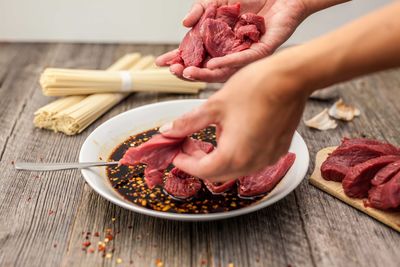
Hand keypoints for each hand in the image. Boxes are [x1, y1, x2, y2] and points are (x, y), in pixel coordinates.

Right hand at [156, 0, 308, 81]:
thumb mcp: (216, 0)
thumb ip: (200, 10)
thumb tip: (184, 24)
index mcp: (217, 41)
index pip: (194, 54)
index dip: (177, 58)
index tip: (160, 63)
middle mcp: (229, 50)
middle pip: (206, 67)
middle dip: (188, 70)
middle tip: (174, 70)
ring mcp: (244, 52)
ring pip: (223, 70)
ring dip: (204, 73)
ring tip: (188, 73)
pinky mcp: (261, 51)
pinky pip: (243, 60)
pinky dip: (227, 63)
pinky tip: (212, 66)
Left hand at [160, 56, 309, 181]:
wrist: (292, 78)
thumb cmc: (255, 87)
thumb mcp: (215, 105)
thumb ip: (188, 122)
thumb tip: (168, 131)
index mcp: (234, 154)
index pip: (202, 170)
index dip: (185, 163)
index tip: (175, 153)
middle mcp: (253, 162)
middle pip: (218, 173)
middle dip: (199, 162)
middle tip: (187, 144)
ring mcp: (268, 158)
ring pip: (235, 169)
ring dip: (217, 159)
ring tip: (208, 138)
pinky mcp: (278, 150)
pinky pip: (252, 161)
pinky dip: (236, 154)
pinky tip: (231, 135)